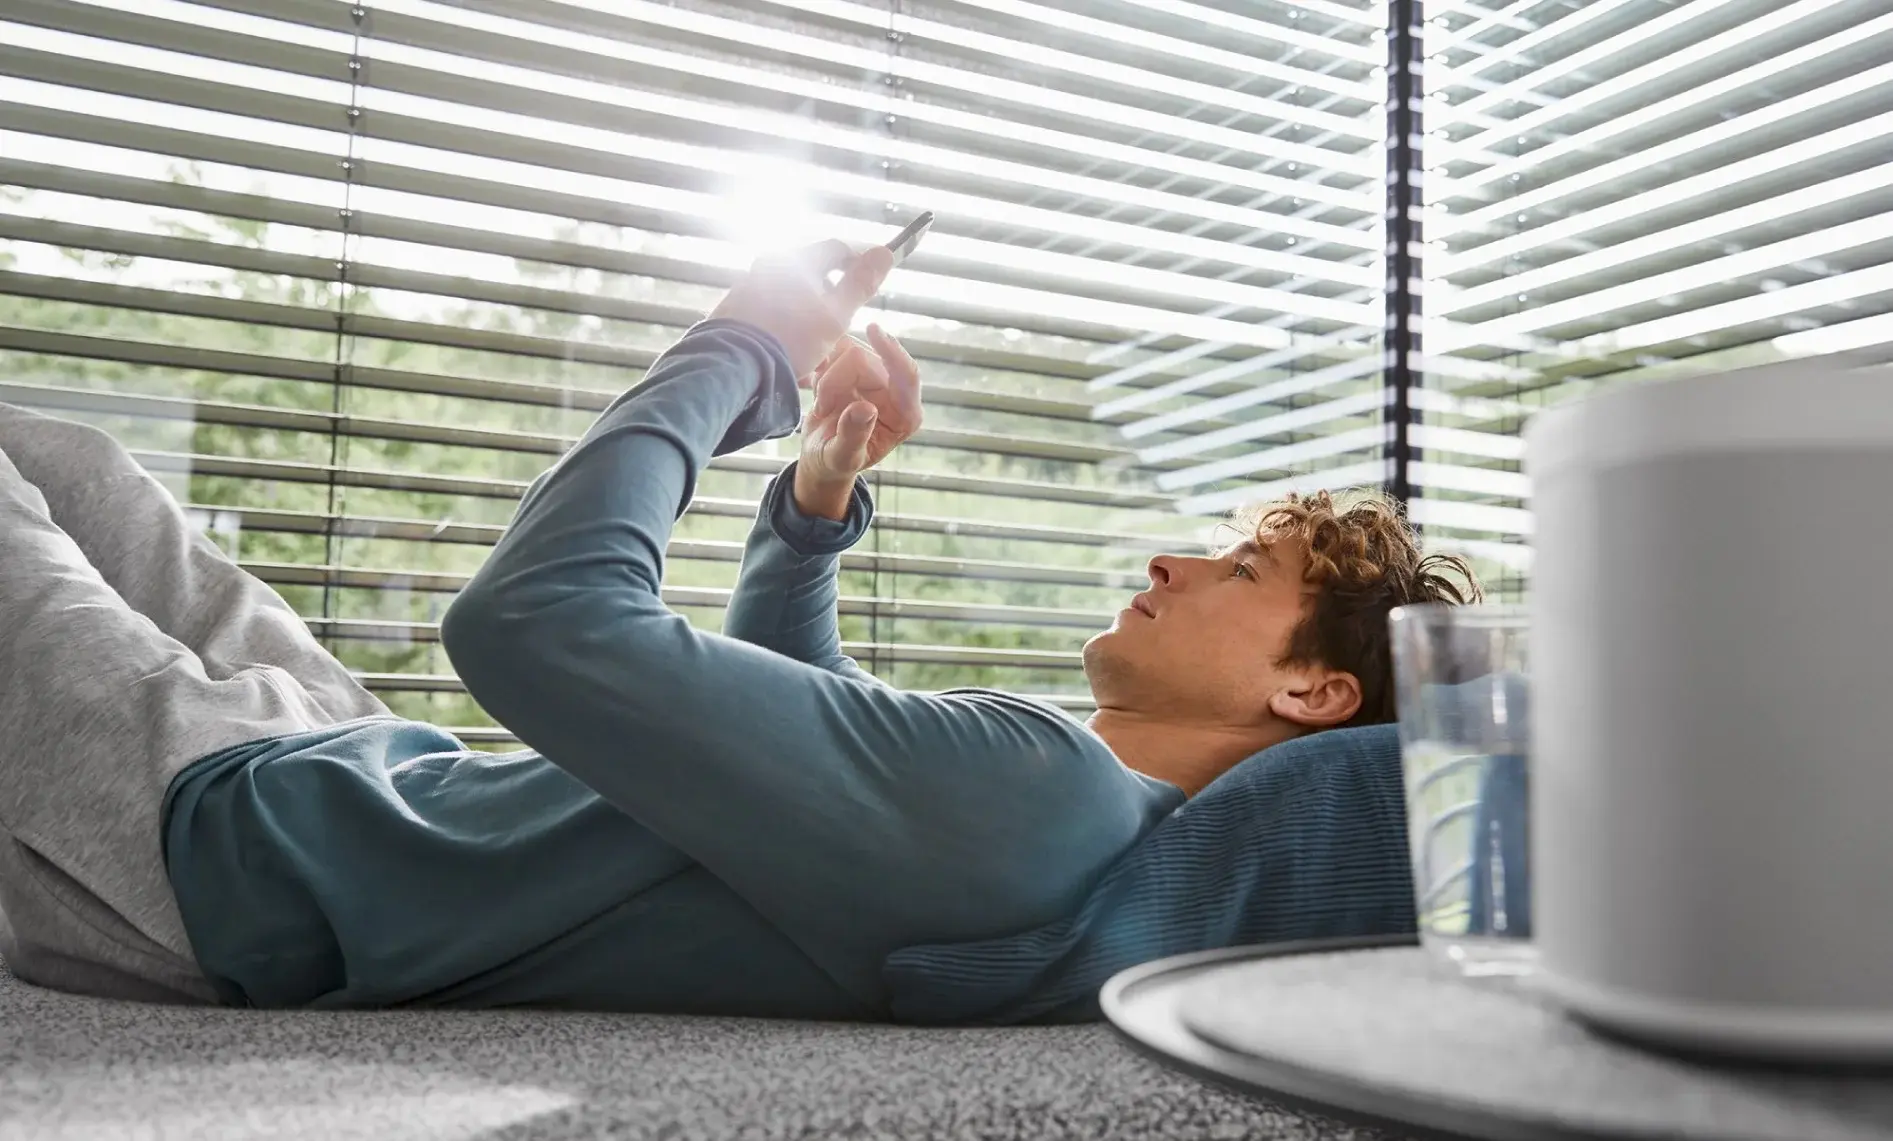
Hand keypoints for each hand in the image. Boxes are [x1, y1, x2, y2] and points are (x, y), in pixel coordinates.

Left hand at [709, 241, 894, 377]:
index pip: (838, 249)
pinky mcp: (733, 307)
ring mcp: (748, 284)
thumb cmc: (791, 339)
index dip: (858, 265)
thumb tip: (885, 252)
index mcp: (797, 259)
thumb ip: (860, 284)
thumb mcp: (836, 315)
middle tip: (836, 328)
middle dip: (829, 299)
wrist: (734, 365)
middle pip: (813, 275)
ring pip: (791, 296)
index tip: (865, 288)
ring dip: (806, 317)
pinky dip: (783, 327)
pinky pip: (769, 312)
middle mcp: (769, 263)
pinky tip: (787, 355)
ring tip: (812, 351)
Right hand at [793, 325, 922, 519]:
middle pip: (866, 361)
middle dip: (836, 380)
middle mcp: (895, 392)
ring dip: (827, 377)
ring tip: (823, 406)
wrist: (820, 456)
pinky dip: (822, 367)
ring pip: (848, 351)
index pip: (907, 374)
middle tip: (823, 408)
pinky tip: (819, 390)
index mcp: (906, 415)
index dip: (892, 351)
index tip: (873, 330)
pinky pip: (836, 350)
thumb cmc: (836, 463)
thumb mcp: (842, 458)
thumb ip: (854, 436)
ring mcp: (876, 378)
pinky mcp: (856, 368)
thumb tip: (865, 408)